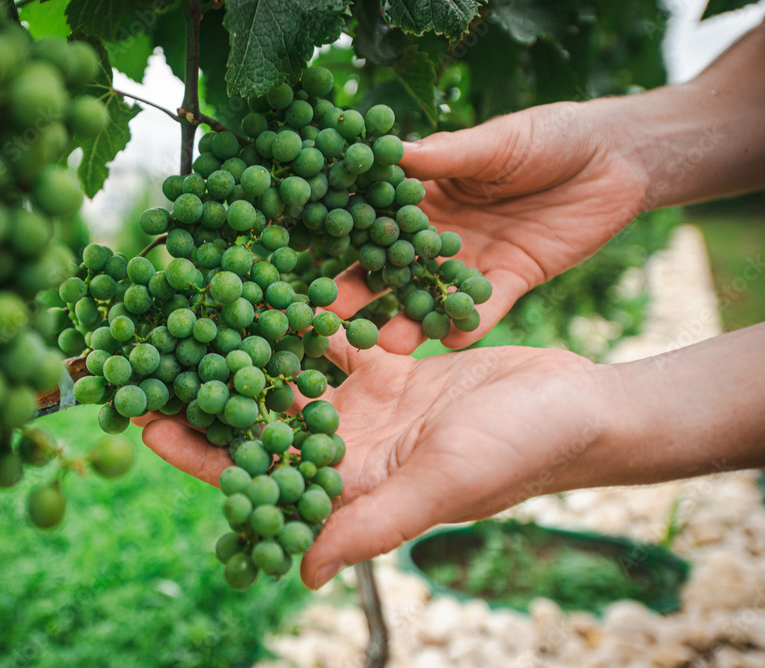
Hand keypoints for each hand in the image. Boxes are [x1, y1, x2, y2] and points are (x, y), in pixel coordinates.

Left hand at [136, 331, 614, 588]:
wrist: (583, 404)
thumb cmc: (523, 450)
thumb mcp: (444, 486)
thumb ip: (371, 524)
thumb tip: (300, 570)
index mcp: (353, 487)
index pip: (261, 474)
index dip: (203, 453)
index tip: (145, 423)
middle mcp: (350, 450)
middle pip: (262, 423)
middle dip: (208, 394)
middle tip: (149, 358)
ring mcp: (368, 407)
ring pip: (291, 377)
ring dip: (245, 348)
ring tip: (193, 311)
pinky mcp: (390, 368)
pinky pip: (334, 339)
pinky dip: (301, 317)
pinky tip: (263, 285)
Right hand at [331, 101, 648, 352]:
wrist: (616, 158)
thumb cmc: (549, 135)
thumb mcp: (496, 142)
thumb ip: (447, 155)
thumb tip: (387, 149)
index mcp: (426, 194)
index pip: (374, 220)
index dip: (343, 238)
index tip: (309, 259)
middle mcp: (439, 234)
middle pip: (391, 268)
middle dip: (361, 293)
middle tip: (330, 318)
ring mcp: (471, 261)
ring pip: (430, 296)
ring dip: (408, 321)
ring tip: (386, 344)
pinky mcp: (509, 282)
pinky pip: (484, 309)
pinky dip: (468, 323)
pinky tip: (449, 341)